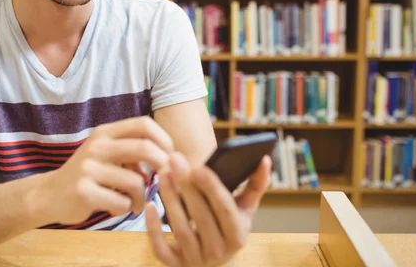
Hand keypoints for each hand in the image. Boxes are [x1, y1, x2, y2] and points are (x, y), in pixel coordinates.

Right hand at [36, 116, 173, 225]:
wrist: (50, 194)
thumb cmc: (89, 174)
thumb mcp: (107, 153)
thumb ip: (133, 151)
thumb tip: (168, 160)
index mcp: (105, 132)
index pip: (143, 124)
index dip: (164, 139)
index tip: (170, 156)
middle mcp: (97, 146)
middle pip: (144, 148)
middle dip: (162, 166)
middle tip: (163, 180)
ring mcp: (89, 168)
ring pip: (136, 182)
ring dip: (142, 197)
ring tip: (136, 202)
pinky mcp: (83, 191)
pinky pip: (121, 202)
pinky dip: (126, 209)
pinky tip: (118, 208)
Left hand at [146, 152, 270, 266]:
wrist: (210, 260)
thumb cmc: (226, 225)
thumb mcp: (243, 210)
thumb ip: (255, 185)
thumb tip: (266, 159)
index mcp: (239, 235)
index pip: (225, 209)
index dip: (212, 189)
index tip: (199, 167)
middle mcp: (219, 252)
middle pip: (200, 215)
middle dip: (186, 185)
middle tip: (174, 159)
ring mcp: (196, 261)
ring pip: (180, 229)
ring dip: (169, 199)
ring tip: (162, 173)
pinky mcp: (175, 266)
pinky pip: (161, 249)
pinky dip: (153, 229)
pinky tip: (149, 206)